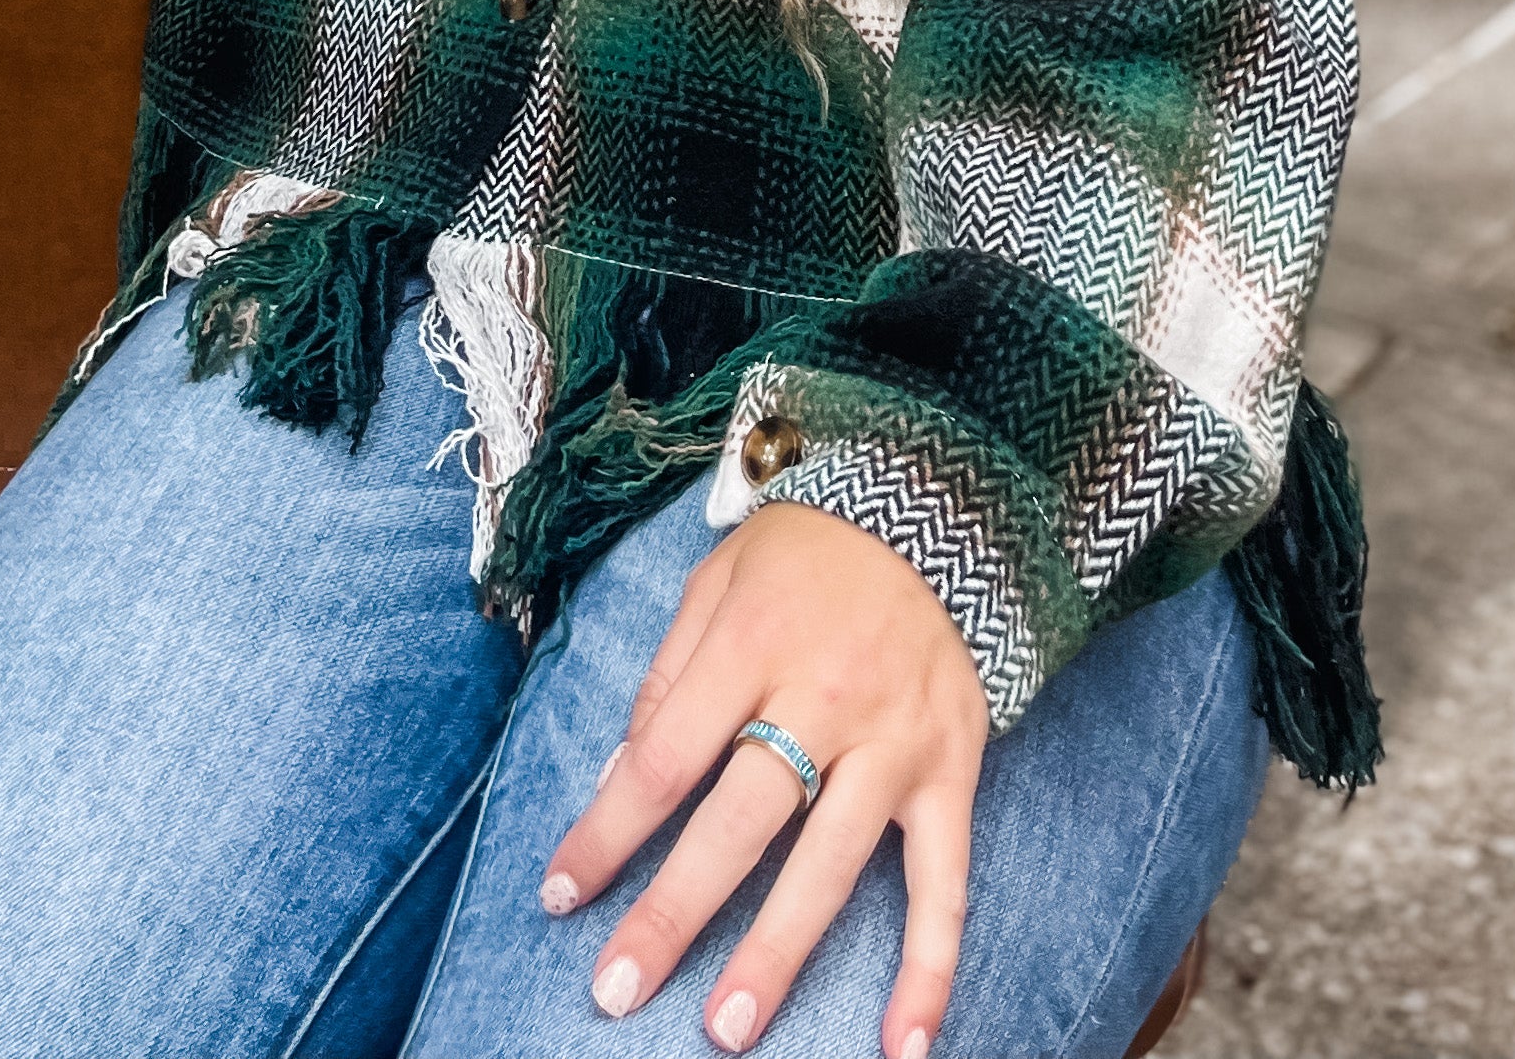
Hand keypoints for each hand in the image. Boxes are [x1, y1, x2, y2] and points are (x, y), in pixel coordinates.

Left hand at [540, 497, 986, 1053]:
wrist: (934, 508)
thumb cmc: (806, 552)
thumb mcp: (717, 580)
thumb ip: (669, 676)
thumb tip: (619, 777)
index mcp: (753, 642)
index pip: (664, 755)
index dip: (606, 830)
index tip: (562, 894)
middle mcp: (824, 697)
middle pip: (738, 822)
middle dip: (673, 911)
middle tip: (617, 988)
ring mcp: (894, 741)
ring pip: (829, 864)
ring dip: (776, 954)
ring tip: (725, 1030)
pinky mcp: (953, 772)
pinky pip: (945, 884)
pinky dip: (929, 968)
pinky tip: (901, 1045)